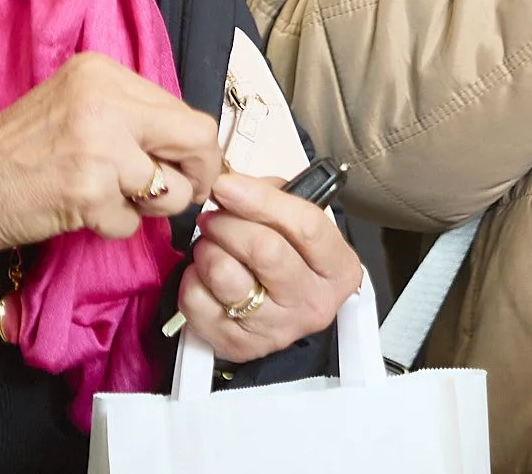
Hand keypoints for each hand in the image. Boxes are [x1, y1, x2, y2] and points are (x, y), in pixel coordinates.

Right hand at [0, 52, 224, 258]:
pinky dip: (115, 226)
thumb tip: (197, 143)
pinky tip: (85, 213)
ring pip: (171, 188)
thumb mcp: (78, 106)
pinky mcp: (87, 191)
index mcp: (104, 73)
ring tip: (117, 200)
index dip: (198, 146)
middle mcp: (105, 101)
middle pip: (195, 138)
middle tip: (190, 192)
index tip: (196, 166)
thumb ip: (132, 114)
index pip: (185, 110)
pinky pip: (132, 221)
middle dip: (201, 174)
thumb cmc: (19, 152)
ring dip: (152, 207)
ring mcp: (98, 146)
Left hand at [175, 173, 363, 363]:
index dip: (261, 200)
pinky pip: (198, 303)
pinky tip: (203, 273)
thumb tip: (232, 187)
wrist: (287, 312)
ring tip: (209, 244)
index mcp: (340, 268)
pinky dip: (192, 279)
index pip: (306, 226)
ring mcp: (277, 328)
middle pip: (265, 250)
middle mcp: (314, 302)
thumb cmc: (293, 259)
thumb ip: (274, 198)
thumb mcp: (300, 225)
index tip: (226, 185)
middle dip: (229, 224)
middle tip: (212, 216)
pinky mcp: (239, 346)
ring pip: (227, 276)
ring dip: (208, 250)